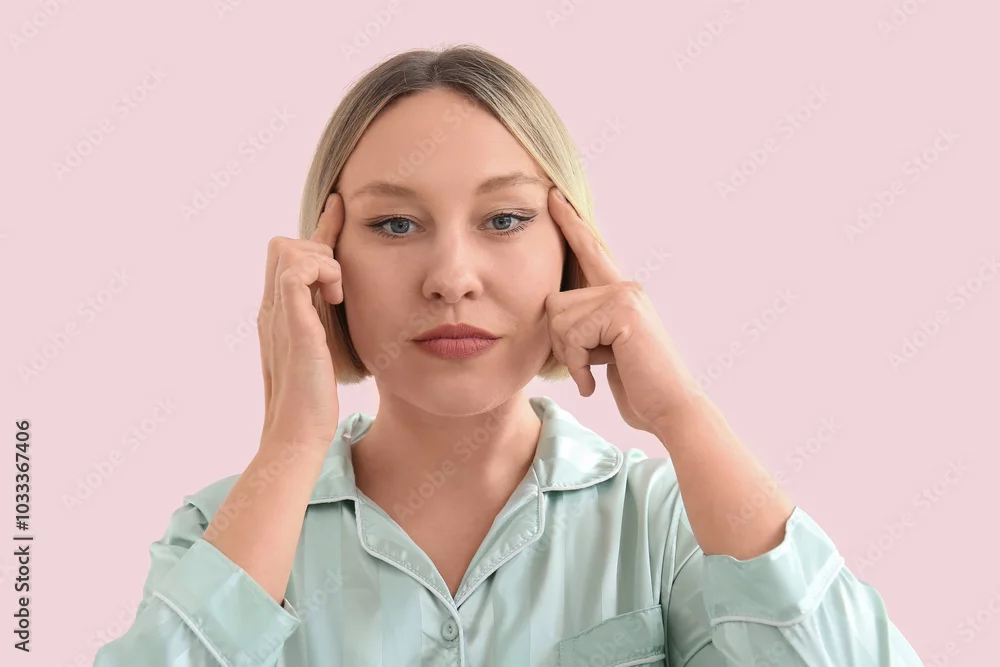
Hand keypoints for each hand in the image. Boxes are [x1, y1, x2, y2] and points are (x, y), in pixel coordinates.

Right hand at [258, 192, 344, 449]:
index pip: (295, 258)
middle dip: (318, 244)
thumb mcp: (326, 351)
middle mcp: (273, 308)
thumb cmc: (316, 402)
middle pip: (283, 244)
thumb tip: (346, 306)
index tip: (339, 207)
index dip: (320, 230)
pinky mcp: (290, 321)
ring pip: (287, 247)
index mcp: (281, 314)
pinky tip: (335, 297)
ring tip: (337, 293)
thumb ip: (327, 324)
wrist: (299, 433)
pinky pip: (295, 269)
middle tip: (340, 280)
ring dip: (320, 259)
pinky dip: (320, 271)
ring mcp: (277, 313)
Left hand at [545, 187, 700, 434]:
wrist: (669, 408)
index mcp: (621, 294)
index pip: (590, 252)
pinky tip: (596, 379)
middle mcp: (625, 287)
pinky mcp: (623, 310)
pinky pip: (572, 332)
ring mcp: (625, 295)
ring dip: (570, 356)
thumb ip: (585, 325)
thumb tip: (553, 308)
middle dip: (561, 343)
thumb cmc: (637, 386)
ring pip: (559, 317)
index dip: (571, 223)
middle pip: (555, 301)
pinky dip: (578, 364)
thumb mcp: (603, 350)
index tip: (554, 195)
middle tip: (586, 368)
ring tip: (595, 373)